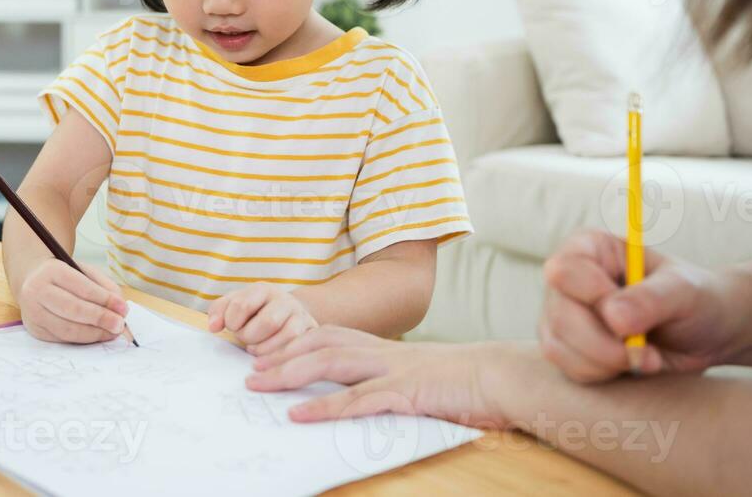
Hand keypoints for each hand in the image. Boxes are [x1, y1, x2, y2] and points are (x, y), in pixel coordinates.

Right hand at [17, 259, 128, 343]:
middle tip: (119, 325)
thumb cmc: (65, 276)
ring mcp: (33, 312)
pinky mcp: (35, 330)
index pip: (81, 287)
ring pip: (67, 329)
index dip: (104, 299)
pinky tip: (96, 336)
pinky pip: (62, 339)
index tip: (123, 308)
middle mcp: (37, 291)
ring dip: (94, 334)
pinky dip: (83, 340)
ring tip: (111, 333)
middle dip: (100, 319)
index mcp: (52, 271)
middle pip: (73, 309)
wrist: (33, 280)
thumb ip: (104, 287)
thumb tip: (120, 310)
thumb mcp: (84, 271)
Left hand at [207, 284, 318, 354]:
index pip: (242, 305)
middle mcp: (285, 300)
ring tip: (254, 348)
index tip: (231, 326)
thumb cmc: (255, 311)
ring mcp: (301, 316)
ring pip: (286, 336)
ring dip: (265, 348)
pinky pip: (297, 348)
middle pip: (267, 322)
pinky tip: (267, 356)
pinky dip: (278, 356)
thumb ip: (219, 311)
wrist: (287, 313)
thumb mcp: (234, 304)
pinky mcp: (311, 333)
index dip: (231, 321)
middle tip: (244, 338)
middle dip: (250, 336)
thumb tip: (213, 327)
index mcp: (263, 289)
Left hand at [245, 326, 535, 427]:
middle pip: (318, 345)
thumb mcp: (416, 374)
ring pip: (329, 365)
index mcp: (383, 347)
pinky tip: (300, 415)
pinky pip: (357, 400)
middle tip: (249, 370)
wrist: (502, 376)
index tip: (265, 354)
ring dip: (290, 374)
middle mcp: (381, 351)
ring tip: (259, 385)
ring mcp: (391, 369)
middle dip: (281, 355)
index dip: (294, 343)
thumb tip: (358, 394)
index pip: (327, 337)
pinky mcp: (405, 392)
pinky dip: (325, 408)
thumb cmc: (461, 380)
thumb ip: (386, 379)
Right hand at [539, 229, 741, 381]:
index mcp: (590, 248)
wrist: (707, 334)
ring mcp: (562, 314)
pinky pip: (568, 368)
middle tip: (649, 355)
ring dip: (606, 363)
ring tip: (647, 359)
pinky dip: (602, 375)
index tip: (629, 321)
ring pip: (559, 346)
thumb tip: (613, 318)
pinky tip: (632, 366)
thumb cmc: (696, 300)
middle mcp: (568, 280)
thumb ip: (651, 298)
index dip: (593, 297)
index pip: (564, 271)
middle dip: (605, 344)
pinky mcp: (567, 347)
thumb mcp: (685, 291)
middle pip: (561, 316)